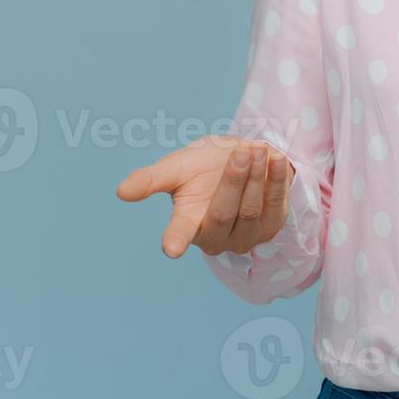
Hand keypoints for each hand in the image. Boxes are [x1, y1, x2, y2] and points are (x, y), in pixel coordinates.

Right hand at [115, 135, 295, 258]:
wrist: (243, 158)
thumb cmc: (203, 166)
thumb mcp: (176, 167)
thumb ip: (151, 179)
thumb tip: (121, 192)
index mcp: (187, 222)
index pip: (179, 233)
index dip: (175, 240)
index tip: (170, 249)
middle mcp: (214, 236)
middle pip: (223, 213)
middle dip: (234, 181)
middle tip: (242, 152)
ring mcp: (244, 235)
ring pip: (250, 210)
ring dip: (256, 178)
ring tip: (258, 149)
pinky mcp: (270, 226)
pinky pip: (275, 204)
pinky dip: (277, 181)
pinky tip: (277, 159)